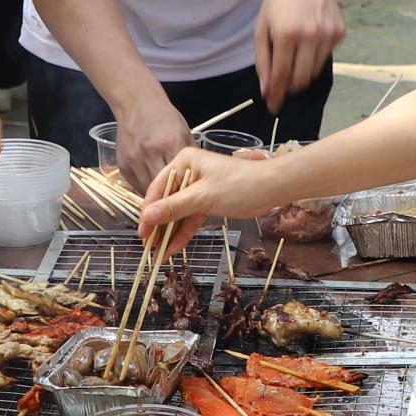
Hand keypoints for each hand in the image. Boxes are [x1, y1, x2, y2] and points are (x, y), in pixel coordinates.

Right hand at [112, 93, 194, 193]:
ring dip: (156, 198)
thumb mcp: (184, 132)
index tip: (189, 202)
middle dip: (170, 200)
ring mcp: (134, 159)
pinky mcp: (123, 165)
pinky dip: (145, 190)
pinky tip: (152, 189)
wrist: (137, 104)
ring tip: (165, 203)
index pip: (181, 178)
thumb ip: (191, 156)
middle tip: (177, 209)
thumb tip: (199, 179)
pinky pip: (135, 186)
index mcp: (171, 143)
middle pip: (163, 187)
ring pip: (147, 190)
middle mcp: (150, 151)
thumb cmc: (164, 118)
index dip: (185, 193)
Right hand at [136, 146, 288, 242]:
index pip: (158, 188)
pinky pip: (190, 218)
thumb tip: (147, 217)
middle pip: (166, 202)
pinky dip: (183, 233)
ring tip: (158, 254)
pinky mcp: (208, 201)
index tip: (142, 234)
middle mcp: (188, 172)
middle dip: (158, 225)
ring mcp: (198, 188)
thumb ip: (174, 208)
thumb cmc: (239, 186)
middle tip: (148, 248)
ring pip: (178, 213)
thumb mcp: (203, 197)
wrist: (273, 188)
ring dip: (169, 233)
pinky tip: (173, 249)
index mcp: (184, 162)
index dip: (148, 212)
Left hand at [251, 0, 345, 112]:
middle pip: (300, 79)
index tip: (272, 106)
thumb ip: (263, 59)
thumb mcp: (262, 26)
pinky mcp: (340, 33)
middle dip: (289, 88)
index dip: (276, 94)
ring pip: (314, 72)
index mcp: (287, 34)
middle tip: (281, 89)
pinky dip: (314, 58)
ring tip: (293, 62)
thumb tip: (267, 88)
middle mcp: (310, 37)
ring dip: (301, 74)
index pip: (282, 76)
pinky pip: (325, 57)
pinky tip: (307, 44)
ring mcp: (328, 35)